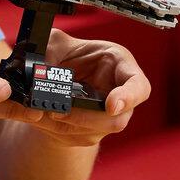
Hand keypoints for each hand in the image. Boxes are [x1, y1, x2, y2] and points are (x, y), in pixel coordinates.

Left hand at [27, 28, 151, 146]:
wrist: (55, 79)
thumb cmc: (67, 54)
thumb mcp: (57, 42)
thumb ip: (51, 48)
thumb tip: (41, 66)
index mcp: (120, 66)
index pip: (139, 86)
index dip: (129, 97)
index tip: (111, 106)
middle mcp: (119, 94)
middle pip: (116, 120)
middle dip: (85, 118)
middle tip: (59, 110)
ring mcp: (108, 117)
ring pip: (94, 132)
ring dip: (67, 124)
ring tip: (44, 111)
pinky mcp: (91, 132)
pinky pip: (76, 136)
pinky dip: (55, 128)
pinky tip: (41, 116)